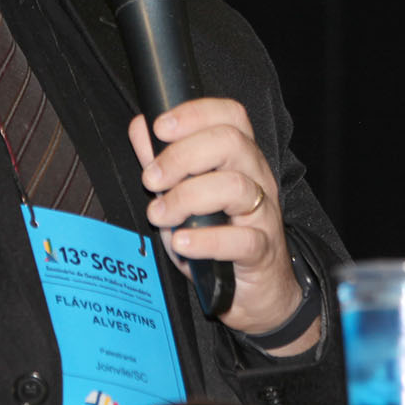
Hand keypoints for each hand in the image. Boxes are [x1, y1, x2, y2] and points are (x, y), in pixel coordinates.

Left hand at [129, 98, 319, 354]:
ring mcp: (264, 214)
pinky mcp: (263, 252)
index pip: (230, 115)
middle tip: (151, 179)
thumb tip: (140, 128)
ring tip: (160, 214)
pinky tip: (182, 243)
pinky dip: (206, 240)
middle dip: (182, 155)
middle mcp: (257, 178)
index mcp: (240, 158)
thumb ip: (163, 161)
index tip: (160, 127)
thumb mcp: (184, 196)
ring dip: (187, 197)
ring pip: (236, 187)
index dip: (195, 113)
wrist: (256, 292)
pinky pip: (242, 239)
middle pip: (231, 142)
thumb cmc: (219, 237)